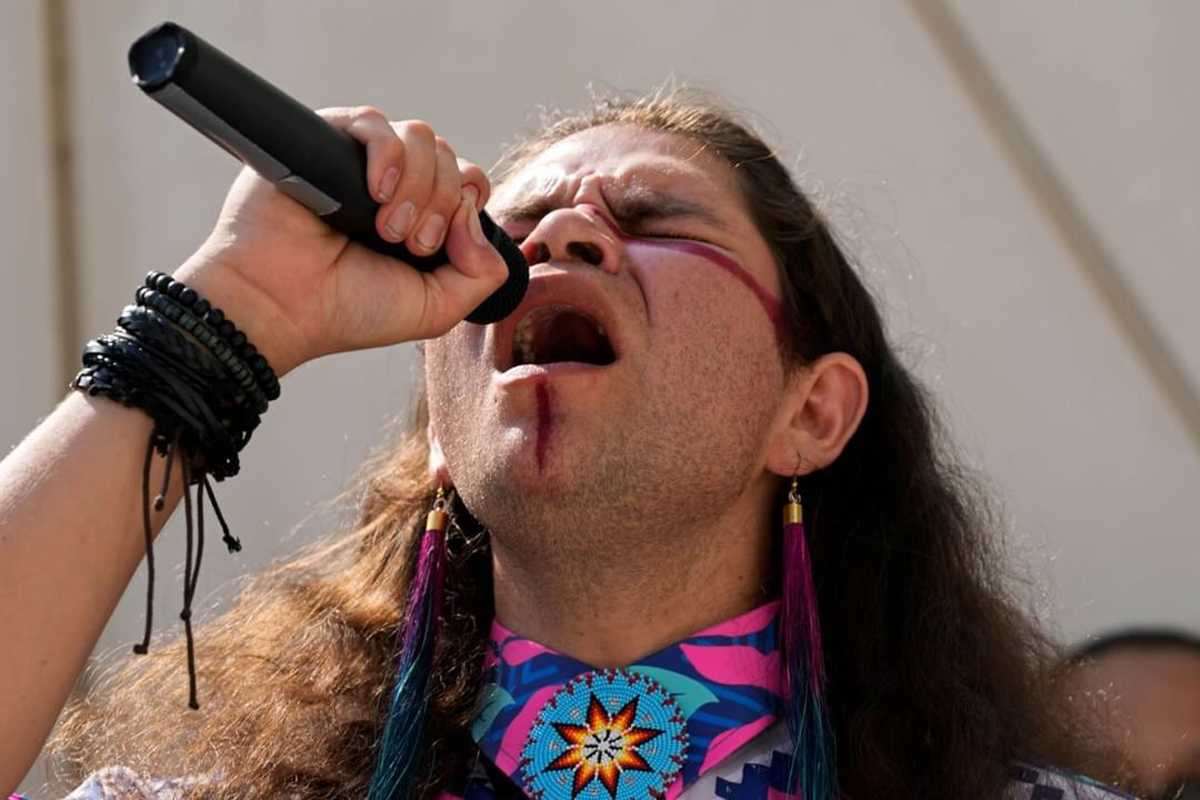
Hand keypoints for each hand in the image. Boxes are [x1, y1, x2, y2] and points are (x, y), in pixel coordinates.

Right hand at [173, 106, 506, 375]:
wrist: (281, 305)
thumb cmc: (350, 311)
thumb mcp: (437, 308)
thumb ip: (482, 273)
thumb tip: (477, 217)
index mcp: (423, 218)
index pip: (470, 185)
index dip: (467, 206)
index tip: (433, 247)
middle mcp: (396, 186)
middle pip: (451, 159)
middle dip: (440, 203)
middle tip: (406, 243)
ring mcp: (361, 162)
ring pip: (422, 138)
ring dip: (416, 184)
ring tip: (384, 226)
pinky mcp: (326, 140)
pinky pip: (375, 122)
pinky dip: (387, 153)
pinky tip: (375, 190)